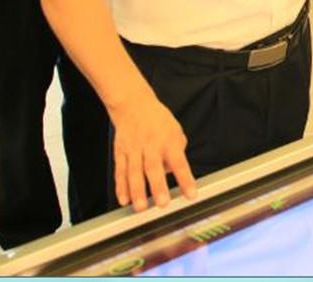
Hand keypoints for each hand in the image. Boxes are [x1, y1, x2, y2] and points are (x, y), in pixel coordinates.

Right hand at [110, 90, 196, 211]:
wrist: (134, 105)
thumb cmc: (157, 119)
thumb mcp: (175, 130)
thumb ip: (177, 151)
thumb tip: (173, 172)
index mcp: (169, 141)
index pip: (180, 162)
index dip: (185, 179)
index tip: (191, 194)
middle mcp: (151, 145)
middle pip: (154, 168)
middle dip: (158, 187)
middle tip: (162, 204)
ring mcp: (134, 149)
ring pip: (135, 172)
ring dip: (137, 191)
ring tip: (140, 207)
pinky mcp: (121, 152)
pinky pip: (120, 171)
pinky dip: (121, 186)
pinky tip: (123, 199)